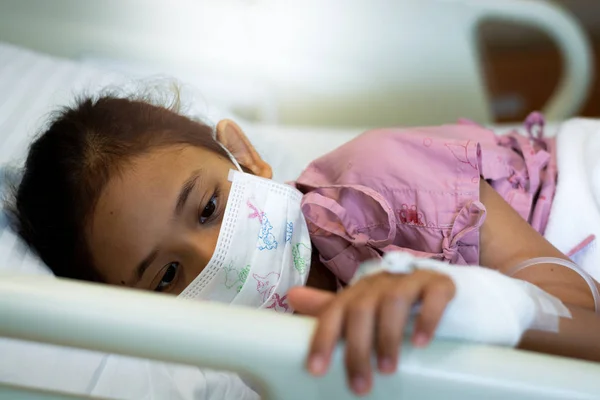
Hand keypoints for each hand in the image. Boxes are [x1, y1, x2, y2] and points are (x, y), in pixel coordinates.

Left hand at [287, 270, 454, 395]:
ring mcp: (409, 280)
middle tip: (360, 385)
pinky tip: (421, 343)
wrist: (430, 282)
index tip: (316, 370)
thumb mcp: (357, 306)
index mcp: (355, 293)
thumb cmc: (387, 301)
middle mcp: (378, 283)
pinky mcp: (438, 283)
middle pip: (361, 311)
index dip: (323, 339)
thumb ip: (328, 307)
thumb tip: (291, 295)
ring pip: (394, 302)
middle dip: (358, 350)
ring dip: (388, 337)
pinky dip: (427, 319)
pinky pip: (433, 295)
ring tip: (387, 368)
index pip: (333, 312)